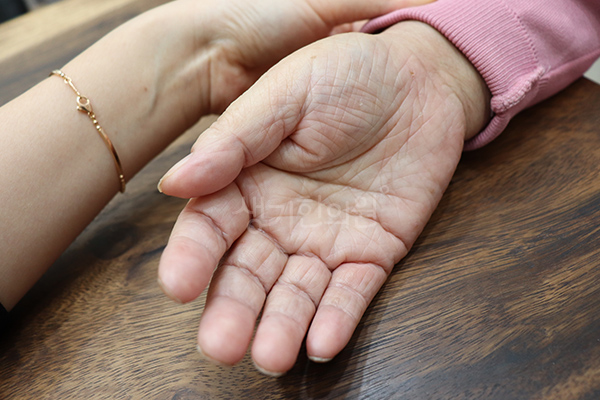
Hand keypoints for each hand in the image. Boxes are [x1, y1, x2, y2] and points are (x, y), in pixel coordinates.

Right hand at [157, 22, 488, 374]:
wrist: (419, 79)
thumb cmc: (345, 74)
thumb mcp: (285, 93)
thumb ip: (233, 140)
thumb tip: (174, 183)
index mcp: (247, 182)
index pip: (209, 227)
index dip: (192, 257)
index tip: (179, 285)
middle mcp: (279, 220)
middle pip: (248, 273)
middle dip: (233, 310)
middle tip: (222, 346)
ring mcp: (325, 240)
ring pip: (297, 293)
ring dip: (283, 326)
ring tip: (270, 357)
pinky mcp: (372, 251)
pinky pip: (353, 290)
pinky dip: (338, 317)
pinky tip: (323, 342)